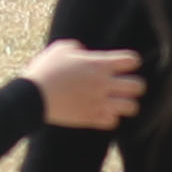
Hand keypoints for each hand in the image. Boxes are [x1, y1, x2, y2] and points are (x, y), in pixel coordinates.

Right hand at [25, 41, 144, 130]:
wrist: (33, 96)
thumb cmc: (45, 69)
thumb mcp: (60, 49)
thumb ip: (77, 49)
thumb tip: (82, 53)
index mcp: (99, 64)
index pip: (131, 61)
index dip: (131, 62)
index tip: (124, 65)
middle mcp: (103, 83)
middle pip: (138, 86)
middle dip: (135, 86)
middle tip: (124, 86)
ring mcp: (99, 103)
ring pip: (132, 107)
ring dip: (126, 104)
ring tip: (116, 102)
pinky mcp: (91, 118)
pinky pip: (113, 122)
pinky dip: (110, 118)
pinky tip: (102, 112)